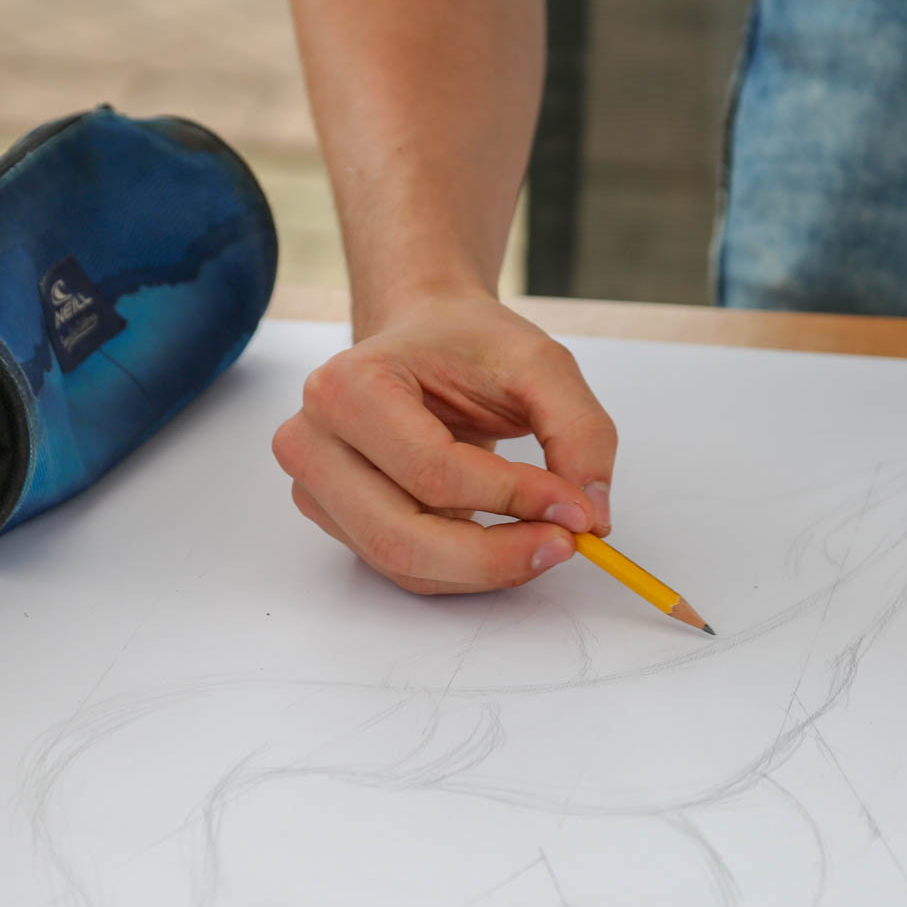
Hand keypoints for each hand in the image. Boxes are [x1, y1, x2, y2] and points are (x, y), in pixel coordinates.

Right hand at [272, 292, 616, 593]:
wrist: (424, 336)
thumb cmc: (467, 343)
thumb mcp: (540, 364)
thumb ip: (579, 432)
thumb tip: (593, 514)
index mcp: (347, 385)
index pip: (433, 470)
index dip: (512, 500)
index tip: (577, 509)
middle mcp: (314, 440)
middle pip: (402, 536)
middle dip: (495, 555)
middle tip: (564, 545)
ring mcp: (316, 487)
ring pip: (403, 565)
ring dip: (484, 569)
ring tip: (543, 540)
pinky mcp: (336, 520)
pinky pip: (405, 570)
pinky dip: (466, 570)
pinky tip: (506, 541)